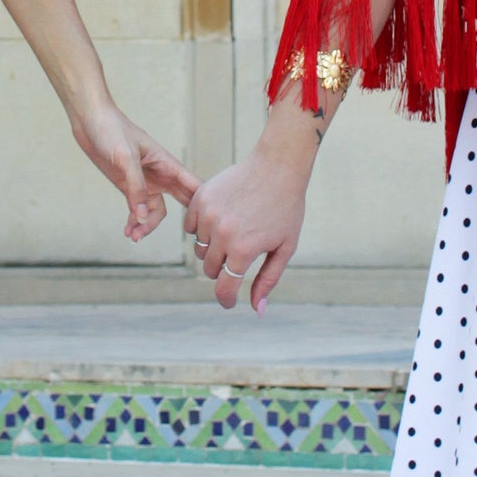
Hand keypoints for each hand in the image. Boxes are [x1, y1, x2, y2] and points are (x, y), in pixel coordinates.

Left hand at [71, 102, 200, 242]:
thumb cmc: (112, 130)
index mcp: (167, 163)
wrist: (90, 120)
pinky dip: (135, 220)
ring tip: (134, 236)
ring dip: (147, 225)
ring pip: (155, 211)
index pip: (194, 186)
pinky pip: (138, 208)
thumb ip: (136, 187)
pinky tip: (128, 230)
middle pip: (181, 202)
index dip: (202, 205)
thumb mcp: (125, 158)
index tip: (205, 226)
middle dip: (181, 222)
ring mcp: (145, 181)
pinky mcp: (128, 186)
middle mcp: (160, 174)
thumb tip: (143, 216)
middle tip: (182, 241)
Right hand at [185, 125, 317, 311]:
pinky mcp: (201, 199)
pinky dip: (202, 229)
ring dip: (214, 248)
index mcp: (243, 249)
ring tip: (234, 233)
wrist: (277, 167)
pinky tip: (220, 220)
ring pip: (200, 248)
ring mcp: (209, 215)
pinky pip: (190, 227)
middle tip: (240, 255)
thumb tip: (257, 310)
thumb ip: (268, 279)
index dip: (226, 299)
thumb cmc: (286, 209)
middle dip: (223, 269)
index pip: (224, 287)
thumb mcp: (284, 248)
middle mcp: (222, 234)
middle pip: (210, 269)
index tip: (228, 302)